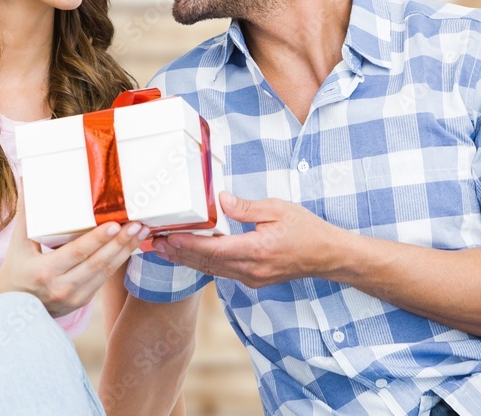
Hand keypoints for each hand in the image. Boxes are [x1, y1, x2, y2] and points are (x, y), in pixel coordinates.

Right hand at [0, 193, 148, 316]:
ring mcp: (74, 298)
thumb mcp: (18, 245)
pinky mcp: (83, 301)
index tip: (114, 224)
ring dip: (125, 251)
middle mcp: (61, 287)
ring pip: (105, 273)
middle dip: (120, 243)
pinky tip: (130, 246)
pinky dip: (118, 261)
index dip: (96, 240)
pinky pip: (104, 278)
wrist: (12, 312)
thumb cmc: (15, 272)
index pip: (76, 253)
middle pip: (97, 264)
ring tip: (141, 232)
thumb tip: (28, 180)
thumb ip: (26, 213)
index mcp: (44, 271)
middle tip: (138, 224)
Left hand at [151, 192, 341, 287]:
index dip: (188, 244)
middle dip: (178, 253)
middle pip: (206, 263)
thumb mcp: (278, 209)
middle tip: (153, 243)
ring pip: (211, 270)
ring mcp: (251, 278)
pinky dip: (203, 263)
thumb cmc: (306, 230)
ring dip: (186, 260)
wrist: (327, 256)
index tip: (168, 237)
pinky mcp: (253, 279)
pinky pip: (222, 272)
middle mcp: (251, 269)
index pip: (214, 249)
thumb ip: (247, 207)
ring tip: (163, 251)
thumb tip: (221, 200)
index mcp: (256, 250)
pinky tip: (189, 256)